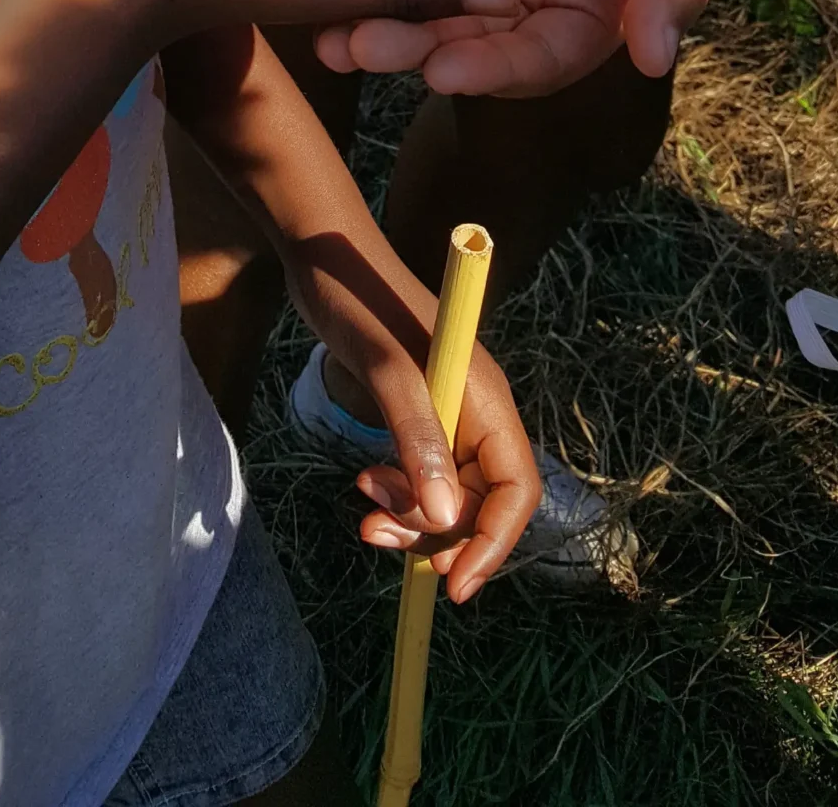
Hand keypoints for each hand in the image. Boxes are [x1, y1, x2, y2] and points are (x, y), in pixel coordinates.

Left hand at [284, 255, 538, 601]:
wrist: (322, 252)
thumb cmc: (356, 298)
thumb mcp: (383, 366)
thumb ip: (416, 435)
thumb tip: (446, 518)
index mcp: (484, 396)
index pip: (515, 489)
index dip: (492, 542)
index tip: (453, 585)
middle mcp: (475, 408)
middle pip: (480, 501)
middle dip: (435, 531)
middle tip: (374, 532)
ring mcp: (447, 411)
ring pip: (448, 494)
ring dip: (410, 515)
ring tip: (361, 507)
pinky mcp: (418, 411)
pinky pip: (424, 474)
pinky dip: (399, 493)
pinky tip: (365, 485)